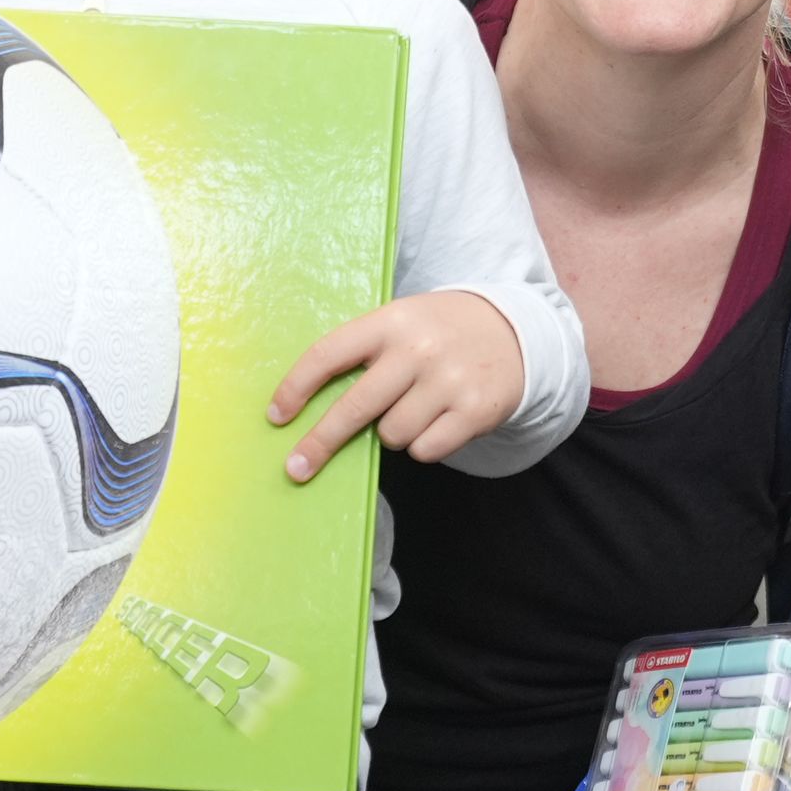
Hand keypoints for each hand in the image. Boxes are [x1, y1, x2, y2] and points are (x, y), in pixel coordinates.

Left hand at [267, 290, 523, 479]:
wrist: (514, 331)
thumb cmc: (439, 333)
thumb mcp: (402, 323)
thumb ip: (365, 354)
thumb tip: (312, 410)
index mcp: (390, 322)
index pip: (329, 355)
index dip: (296, 388)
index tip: (276, 416)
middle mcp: (417, 350)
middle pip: (354, 407)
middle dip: (321, 442)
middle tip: (296, 468)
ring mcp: (448, 381)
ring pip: (391, 435)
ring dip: (394, 431)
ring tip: (416, 407)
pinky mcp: (473, 411)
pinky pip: (426, 450)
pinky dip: (426, 444)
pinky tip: (440, 418)